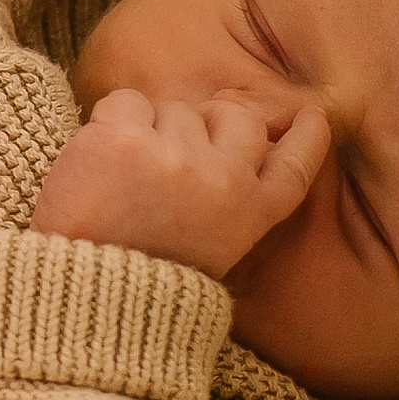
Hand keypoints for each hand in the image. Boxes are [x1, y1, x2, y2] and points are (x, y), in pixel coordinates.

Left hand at [31, 89, 330, 277]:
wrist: (85, 297)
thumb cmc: (139, 277)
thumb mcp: (210, 252)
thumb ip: (230, 202)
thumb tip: (232, 149)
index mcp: (249, 216)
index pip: (293, 166)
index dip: (306, 138)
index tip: (313, 116)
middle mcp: (222, 181)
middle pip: (238, 117)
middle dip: (211, 119)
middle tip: (175, 145)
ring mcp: (175, 156)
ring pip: (175, 108)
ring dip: (150, 131)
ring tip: (125, 182)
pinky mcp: (126, 139)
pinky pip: (126, 102)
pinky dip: (108, 123)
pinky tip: (100, 163)